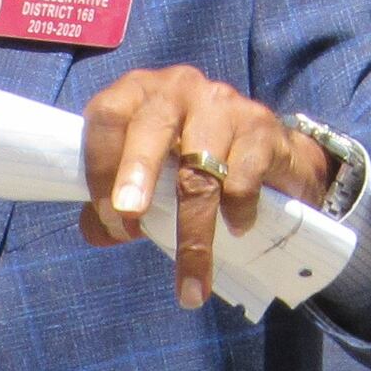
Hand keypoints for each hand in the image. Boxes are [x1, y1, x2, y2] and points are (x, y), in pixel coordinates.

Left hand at [75, 65, 336, 312]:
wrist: (271, 154)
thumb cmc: (193, 162)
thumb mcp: (149, 177)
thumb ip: (113, 203)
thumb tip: (98, 233)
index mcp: (139, 94)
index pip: (108, 117)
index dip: (101, 167)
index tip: (111, 217)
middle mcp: (179, 88)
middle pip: (152, 128)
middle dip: (136, 173)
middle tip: (128, 217)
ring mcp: (223, 104)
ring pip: (200, 168)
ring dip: (193, 232)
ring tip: (191, 282)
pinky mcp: (261, 128)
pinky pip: (242, 177)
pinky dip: (237, 212)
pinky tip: (236, 228)